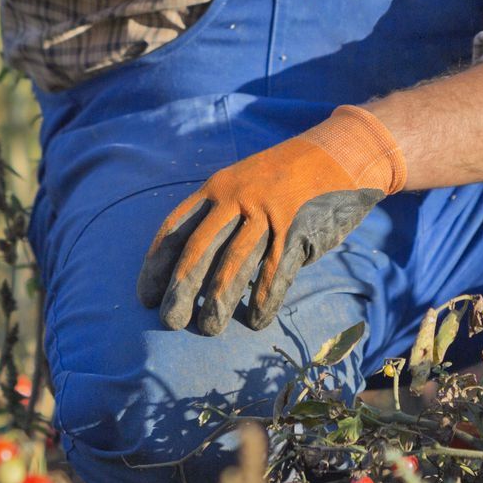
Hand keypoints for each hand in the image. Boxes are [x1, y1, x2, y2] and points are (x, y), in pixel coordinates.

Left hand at [135, 106, 404, 335]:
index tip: (145, 294)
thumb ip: (219, 215)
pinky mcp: (297, 229)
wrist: (337, 153)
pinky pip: (276, 270)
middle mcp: (236, 199)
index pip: (175, 227)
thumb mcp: (242, 182)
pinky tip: (256, 320)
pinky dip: (265, 298)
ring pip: (235, 263)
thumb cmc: (282, 177)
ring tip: (208, 329)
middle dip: (181, 288)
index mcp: (216, 188)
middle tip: (169, 321)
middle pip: (199, 249)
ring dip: (219, 301)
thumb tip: (190, 263)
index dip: (157, 264)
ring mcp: (267, 214)